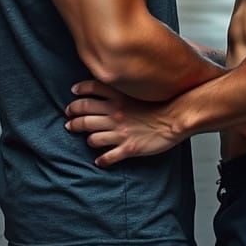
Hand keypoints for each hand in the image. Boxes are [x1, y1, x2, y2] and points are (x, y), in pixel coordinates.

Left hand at [64, 80, 184, 166]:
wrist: (176, 118)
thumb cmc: (162, 103)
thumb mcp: (140, 89)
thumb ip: (126, 87)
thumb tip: (115, 84)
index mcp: (119, 97)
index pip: (92, 89)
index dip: (80, 91)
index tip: (73, 94)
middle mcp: (115, 113)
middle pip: (85, 113)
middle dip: (73, 116)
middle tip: (69, 119)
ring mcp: (120, 132)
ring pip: (91, 136)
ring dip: (85, 137)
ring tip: (83, 138)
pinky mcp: (128, 148)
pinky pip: (108, 157)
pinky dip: (101, 160)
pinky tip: (99, 161)